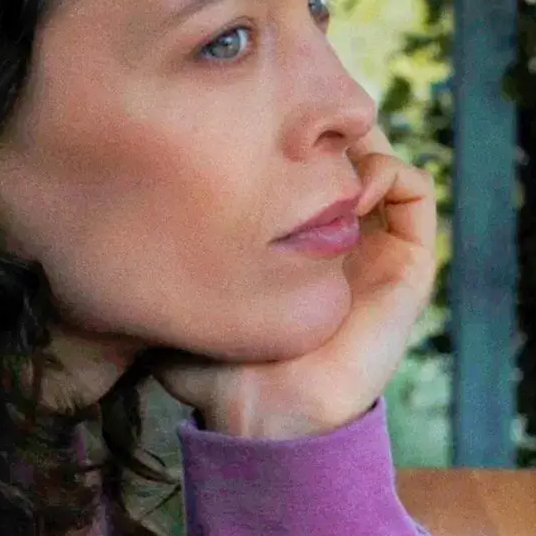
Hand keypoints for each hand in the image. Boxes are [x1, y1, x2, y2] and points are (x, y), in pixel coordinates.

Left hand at [152, 126, 437, 440]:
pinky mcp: (408, 264)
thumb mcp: (181, 293)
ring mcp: (377, 248)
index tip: (256, 124)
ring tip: (326, 160)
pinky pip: (416, 192)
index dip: (286, 135)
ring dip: (361, 145)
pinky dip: (390, 171)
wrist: (269, 412)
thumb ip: (163, 254)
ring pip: (383, 162)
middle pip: (346, 152)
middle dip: (326, 129)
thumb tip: (119, 201)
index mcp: (294, 242)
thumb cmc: (219, 365)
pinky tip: (351, 188)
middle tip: (296, 127)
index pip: (303, 165)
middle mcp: (340, 238)